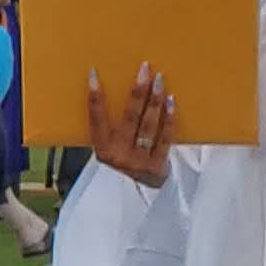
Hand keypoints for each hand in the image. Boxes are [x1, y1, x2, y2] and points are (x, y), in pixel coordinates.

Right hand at [85, 63, 176, 187]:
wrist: (143, 196)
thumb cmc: (126, 162)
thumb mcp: (111, 150)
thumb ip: (110, 130)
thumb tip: (120, 93)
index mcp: (102, 149)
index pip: (95, 119)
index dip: (94, 97)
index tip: (94, 74)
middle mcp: (118, 155)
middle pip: (129, 118)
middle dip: (137, 91)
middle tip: (144, 69)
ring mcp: (139, 161)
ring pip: (148, 125)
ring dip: (154, 100)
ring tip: (159, 79)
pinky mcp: (157, 164)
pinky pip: (165, 137)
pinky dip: (168, 118)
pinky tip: (171, 101)